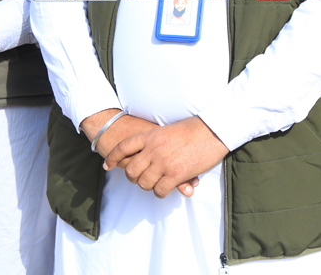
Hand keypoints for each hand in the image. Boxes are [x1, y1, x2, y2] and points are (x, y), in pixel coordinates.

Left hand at [81, 110, 200, 195]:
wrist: (212, 130)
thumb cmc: (194, 128)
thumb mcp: (168, 130)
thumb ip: (156, 141)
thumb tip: (150, 150)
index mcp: (150, 136)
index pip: (124, 147)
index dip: (113, 157)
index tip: (108, 165)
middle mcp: (153, 150)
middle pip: (131, 170)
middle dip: (133, 177)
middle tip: (141, 179)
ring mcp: (163, 163)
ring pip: (144, 183)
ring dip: (148, 186)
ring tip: (156, 184)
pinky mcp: (175, 175)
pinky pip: (160, 190)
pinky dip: (161, 192)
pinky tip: (167, 188)